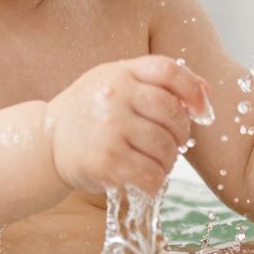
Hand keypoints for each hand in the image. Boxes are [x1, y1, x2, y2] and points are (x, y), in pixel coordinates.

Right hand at [46, 56, 210, 194]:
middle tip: (172, 144)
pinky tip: (146, 178)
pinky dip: (156, 182)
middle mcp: (114, 96)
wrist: (47, 141)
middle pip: (173, 114)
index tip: (202, 111)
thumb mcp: (117, 82)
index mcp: (120, 72)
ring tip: (155, 162)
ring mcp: (109, 129)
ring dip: (168, 161)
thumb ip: (158, 81)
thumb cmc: (91, 111)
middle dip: (181, 133)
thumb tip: (207, 93)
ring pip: (166, 148)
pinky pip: (151, 176)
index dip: (193, 90)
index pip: (169, 71)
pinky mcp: (106, 162)